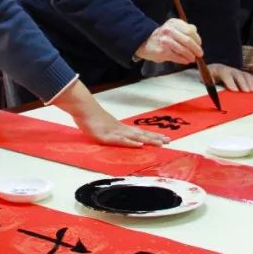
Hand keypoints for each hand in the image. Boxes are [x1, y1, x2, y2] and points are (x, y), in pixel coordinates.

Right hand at [52, 80, 168, 146]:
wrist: (83, 107)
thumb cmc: (91, 116)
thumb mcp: (104, 125)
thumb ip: (112, 130)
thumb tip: (120, 135)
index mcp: (121, 128)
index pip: (140, 132)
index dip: (152, 136)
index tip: (165, 138)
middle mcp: (121, 129)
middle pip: (141, 134)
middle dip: (155, 138)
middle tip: (169, 141)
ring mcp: (115, 132)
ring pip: (135, 137)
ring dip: (148, 140)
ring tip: (160, 143)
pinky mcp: (107, 136)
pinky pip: (120, 141)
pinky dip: (130, 143)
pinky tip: (139, 145)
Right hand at [135, 19, 202, 64]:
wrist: (144, 42)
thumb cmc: (162, 36)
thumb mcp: (173, 28)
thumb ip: (185, 30)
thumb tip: (197, 38)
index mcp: (173, 23)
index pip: (190, 30)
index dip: (197, 39)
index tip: (199, 44)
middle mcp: (168, 30)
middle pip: (188, 40)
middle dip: (196, 48)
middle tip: (200, 53)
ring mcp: (165, 41)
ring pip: (183, 49)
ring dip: (190, 55)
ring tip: (192, 58)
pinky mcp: (162, 51)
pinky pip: (177, 57)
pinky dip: (183, 60)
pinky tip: (185, 60)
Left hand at [207, 63, 252, 91]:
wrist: (213, 69)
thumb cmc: (209, 77)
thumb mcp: (206, 80)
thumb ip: (210, 85)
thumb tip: (214, 92)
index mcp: (218, 70)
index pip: (225, 74)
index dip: (230, 82)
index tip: (234, 90)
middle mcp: (229, 69)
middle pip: (237, 74)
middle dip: (242, 83)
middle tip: (246, 92)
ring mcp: (236, 71)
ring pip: (244, 74)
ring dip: (249, 83)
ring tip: (251, 91)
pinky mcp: (241, 74)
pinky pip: (248, 76)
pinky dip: (251, 82)